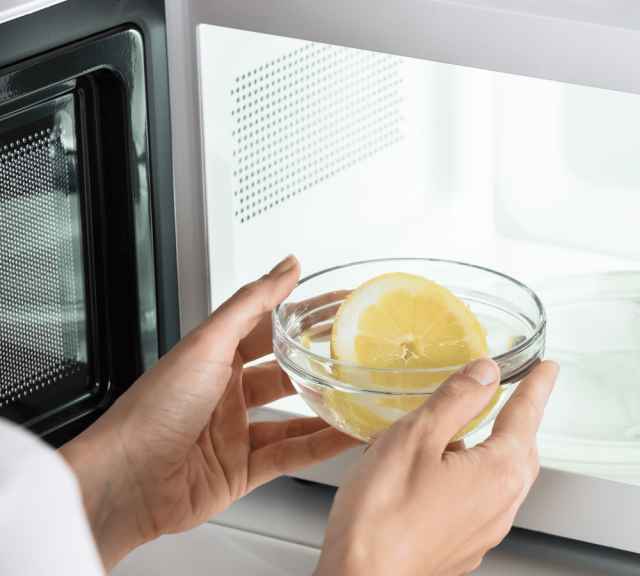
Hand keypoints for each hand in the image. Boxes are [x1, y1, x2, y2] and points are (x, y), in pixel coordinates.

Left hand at [60, 256, 362, 570]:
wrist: (126, 478)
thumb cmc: (151, 409)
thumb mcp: (207, 343)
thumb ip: (251, 303)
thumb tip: (284, 266)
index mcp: (211, 359)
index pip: (268, 328)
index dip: (303, 316)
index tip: (338, 305)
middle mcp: (224, 394)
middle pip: (284, 374)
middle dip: (320, 364)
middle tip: (358, 353)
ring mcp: (234, 433)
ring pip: (294, 417)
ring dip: (327, 409)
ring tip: (361, 397)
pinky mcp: (242, 471)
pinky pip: (292, 454)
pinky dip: (323, 446)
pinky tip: (347, 437)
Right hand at [315, 357, 559, 575]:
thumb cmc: (381, 518)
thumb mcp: (416, 437)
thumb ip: (456, 399)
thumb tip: (484, 373)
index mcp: (498, 472)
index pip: (527, 415)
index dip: (537, 386)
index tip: (547, 369)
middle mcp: (500, 506)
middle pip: (521, 449)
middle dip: (518, 419)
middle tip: (514, 394)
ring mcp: (483, 532)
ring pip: (499, 478)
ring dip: (489, 449)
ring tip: (459, 431)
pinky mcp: (461, 548)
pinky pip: (478, 502)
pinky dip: (469, 478)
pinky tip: (436, 473)